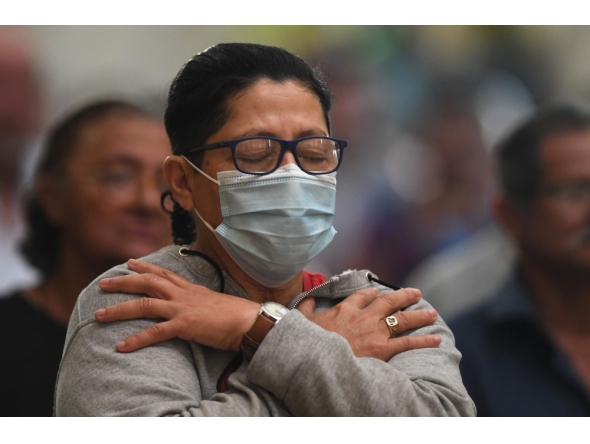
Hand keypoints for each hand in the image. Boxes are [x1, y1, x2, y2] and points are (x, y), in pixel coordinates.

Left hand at [95, 259, 259, 351]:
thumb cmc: (236, 314)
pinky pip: (155, 332)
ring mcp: (182, 308)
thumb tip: (195, 307)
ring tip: (99, 315)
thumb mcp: (214, 302)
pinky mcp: (184, 325)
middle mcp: (183, 295)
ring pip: (144, 304)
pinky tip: (121, 346)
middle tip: (103, 284)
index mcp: (191, 288)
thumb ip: (200, 302)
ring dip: (119, 310)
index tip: (129, 263)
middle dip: (123, 282)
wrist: (248, 320)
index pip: (164, 273)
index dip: (145, 267)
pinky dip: (136, 340)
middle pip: (148, 282)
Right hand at [297, 287, 439, 360]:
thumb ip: (307, 309)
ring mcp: (374, 332)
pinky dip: (423, 341)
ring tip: (432, 313)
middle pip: (388, 302)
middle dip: (404, 296)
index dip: (373, 293)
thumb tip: (309, 300)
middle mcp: (363, 316)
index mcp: (345, 309)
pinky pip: (407, 342)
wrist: (312, 356)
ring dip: (419, 315)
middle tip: (416, 294)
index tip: (378, 292)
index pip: (363, 296)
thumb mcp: (303, 320)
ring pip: (402, 318)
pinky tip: (436, 339)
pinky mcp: (381, 349)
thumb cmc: (307, 340)